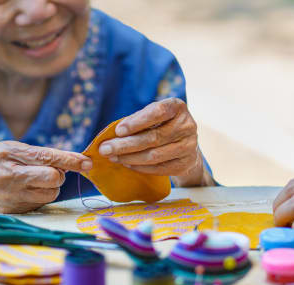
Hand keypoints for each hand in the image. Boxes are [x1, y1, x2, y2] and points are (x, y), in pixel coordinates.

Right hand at [0, 141, 91, 223]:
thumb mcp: (10, 148)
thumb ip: (38, 154)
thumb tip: (71, 162)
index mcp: (9, 153)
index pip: (47, 157)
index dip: (70, 160)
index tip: (87, 162)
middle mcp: (9, 175)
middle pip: (53, 178)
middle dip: (58, 175)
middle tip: (51, 171)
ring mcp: (10, 195)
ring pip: (50, 194)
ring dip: (50, 187)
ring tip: (34, 180)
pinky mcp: (12, 210)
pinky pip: (40, 204)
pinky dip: (39, 197)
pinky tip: (25, 191)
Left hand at [97, 98, 213, 186]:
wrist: (185, 145)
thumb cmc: (162, 126)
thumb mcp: (153, 117)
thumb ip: (137, 121)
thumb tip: (112, 135)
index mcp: (177, 107)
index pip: (158, 112)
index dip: (137, 122)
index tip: (118, 131)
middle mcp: (187, 125)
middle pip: (153, 137)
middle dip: (125, 144)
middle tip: (105, 149)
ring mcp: (188, 146)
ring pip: (154, 155)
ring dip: (129, 158)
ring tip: (112, 157)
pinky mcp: (185, 163)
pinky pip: (159, 168)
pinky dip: (140, 167)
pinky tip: (127, 164)